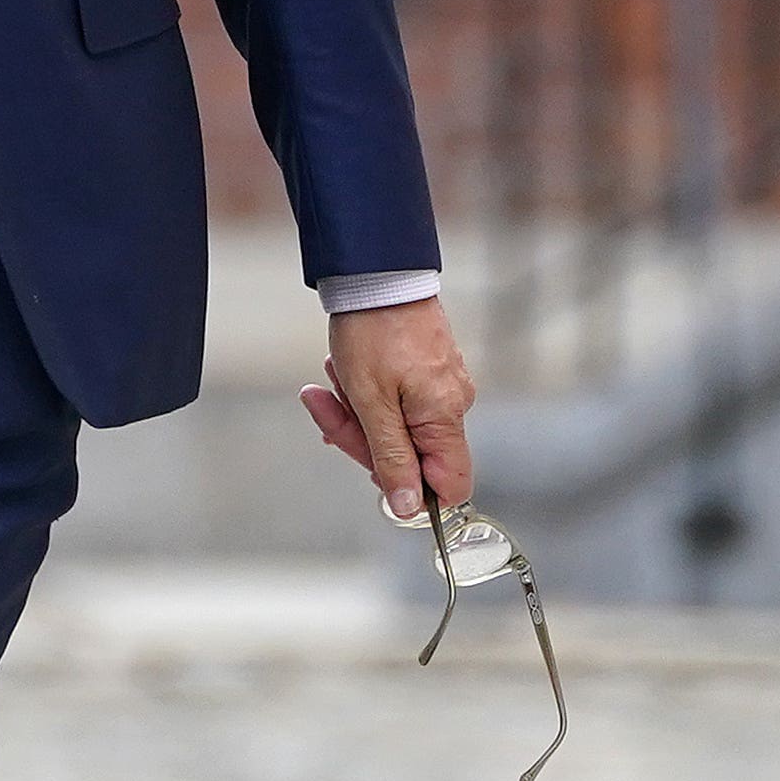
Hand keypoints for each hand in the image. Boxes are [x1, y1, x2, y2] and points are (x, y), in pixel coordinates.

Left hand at [300, 296, 476, 525]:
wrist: (375, 272)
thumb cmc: (373, 331)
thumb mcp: (371, 403)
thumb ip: (390, 458)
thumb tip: (407, 508)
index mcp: (446, 417)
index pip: (450, 486)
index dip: (409, 490)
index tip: (371, 469)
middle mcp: (453, 405)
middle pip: (411, 457)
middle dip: (361, 437)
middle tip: (327, 407)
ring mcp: (440, 387)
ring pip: (395, 427)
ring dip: (355, 411)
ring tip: (334, 375)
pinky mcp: (426, 372)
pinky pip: (395, 402)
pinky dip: (364, 393)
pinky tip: (341, 371)